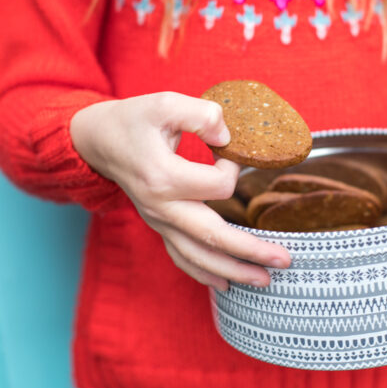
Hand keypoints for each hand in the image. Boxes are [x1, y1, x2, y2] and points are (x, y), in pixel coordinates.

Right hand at [70, 92, 290, 290]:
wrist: (99, 141)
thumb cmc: (133, 120)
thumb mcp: (165, 103)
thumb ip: (202, 115)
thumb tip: (229, 137)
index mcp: (163, 177)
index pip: (218, 186)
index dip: (234, 168)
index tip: (229, 152)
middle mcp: (160, 207)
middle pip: (212, 237)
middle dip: (251, 251)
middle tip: (285, 260)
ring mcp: (158, 221)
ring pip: (198, 256)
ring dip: (233, 270)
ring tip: (264, 281)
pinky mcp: (159, 225)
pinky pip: (181, 257)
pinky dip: (204, 272)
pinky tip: (225, 284)